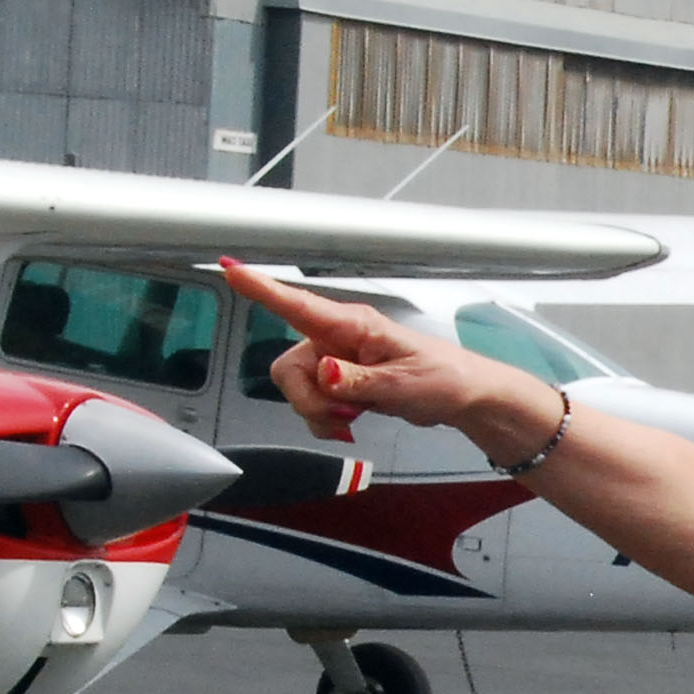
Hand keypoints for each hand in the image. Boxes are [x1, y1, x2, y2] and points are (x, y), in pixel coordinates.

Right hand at [218, 261, 542, 447]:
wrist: (462, 396)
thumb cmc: (443, 377)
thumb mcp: (404, 383)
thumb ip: (360, 381)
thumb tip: (325, 373)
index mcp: (354, 325)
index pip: (299, 304)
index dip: (262, 288)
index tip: (232, 270)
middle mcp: (337, 338)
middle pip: (287, 367)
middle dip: (307, 399)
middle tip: (345, 415)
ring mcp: (336, 360)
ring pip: (296, 388)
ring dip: (319, 412)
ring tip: (356, 417)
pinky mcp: (339, 381)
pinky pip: (311, 403)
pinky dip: (325, 420)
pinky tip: (351, 423)